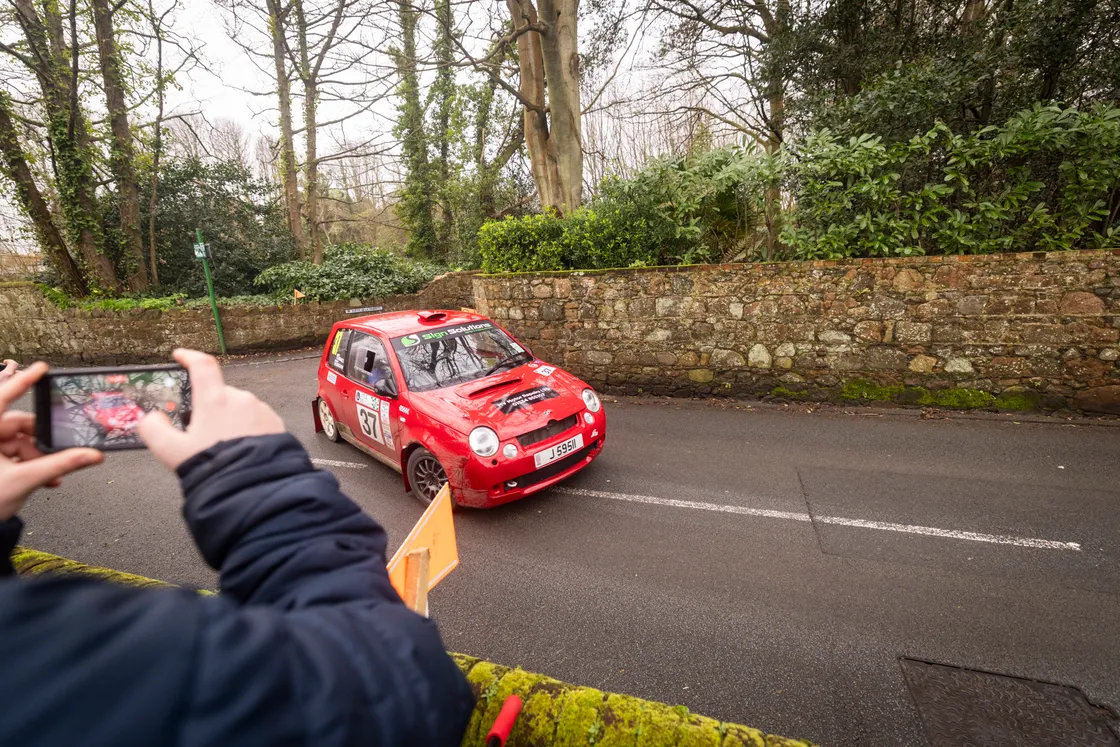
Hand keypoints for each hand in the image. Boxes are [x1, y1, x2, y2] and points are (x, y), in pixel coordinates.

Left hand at [0, 362, 102, 520]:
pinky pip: (12, 456)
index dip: (23, 381)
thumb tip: (92, 455)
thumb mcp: (26, 480)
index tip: (41, 368)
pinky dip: (28, 465)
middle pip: (17, 426)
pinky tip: (41, 479)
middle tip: (57, 452)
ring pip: (17, 443)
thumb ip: (61, 465)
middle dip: (40, 442)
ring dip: (37, 457)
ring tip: (49, 475)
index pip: (4, 397)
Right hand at [139, 349, 285, 470]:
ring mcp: (261, 411)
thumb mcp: (172, 452)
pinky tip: (241, 450)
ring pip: (238, 408)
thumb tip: (150, 418)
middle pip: (219, 394)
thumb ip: (153, 430)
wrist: (255, 489)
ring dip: (228, 421)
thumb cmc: (215, 469)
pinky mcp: (276, 424)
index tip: (180, 355)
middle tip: (201, 435)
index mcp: (215, 400)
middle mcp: (241, 400)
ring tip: (223, 449)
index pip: (202, 366)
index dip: (189, 357)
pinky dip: (246, 430)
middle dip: (209, 409)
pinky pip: (256, 420)